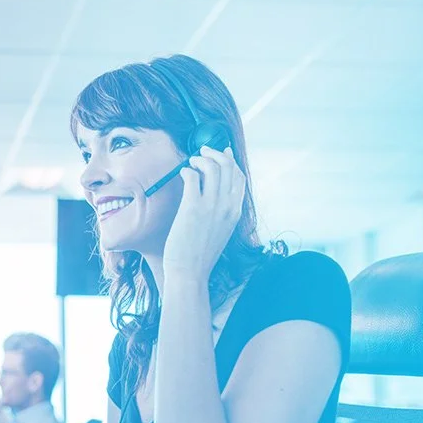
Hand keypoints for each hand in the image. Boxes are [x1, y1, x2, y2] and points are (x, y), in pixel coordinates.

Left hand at [163, 146, 245, 279]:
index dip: (230, 161)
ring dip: (200, 159)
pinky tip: (183, 173)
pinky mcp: (193, 208)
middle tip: (203, 151)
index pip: (239, 177)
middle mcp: (227, 206)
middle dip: (215, 153)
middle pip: (227, 167)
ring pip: (212, 168)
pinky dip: (188, 170)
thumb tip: (214, 196)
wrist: (190, 272)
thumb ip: (221, 213)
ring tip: (191, 161)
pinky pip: (193, 177)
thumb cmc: (200, 255)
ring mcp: (211, 206)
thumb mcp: (220, 232)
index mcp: (235, 212)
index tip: (222, 152)